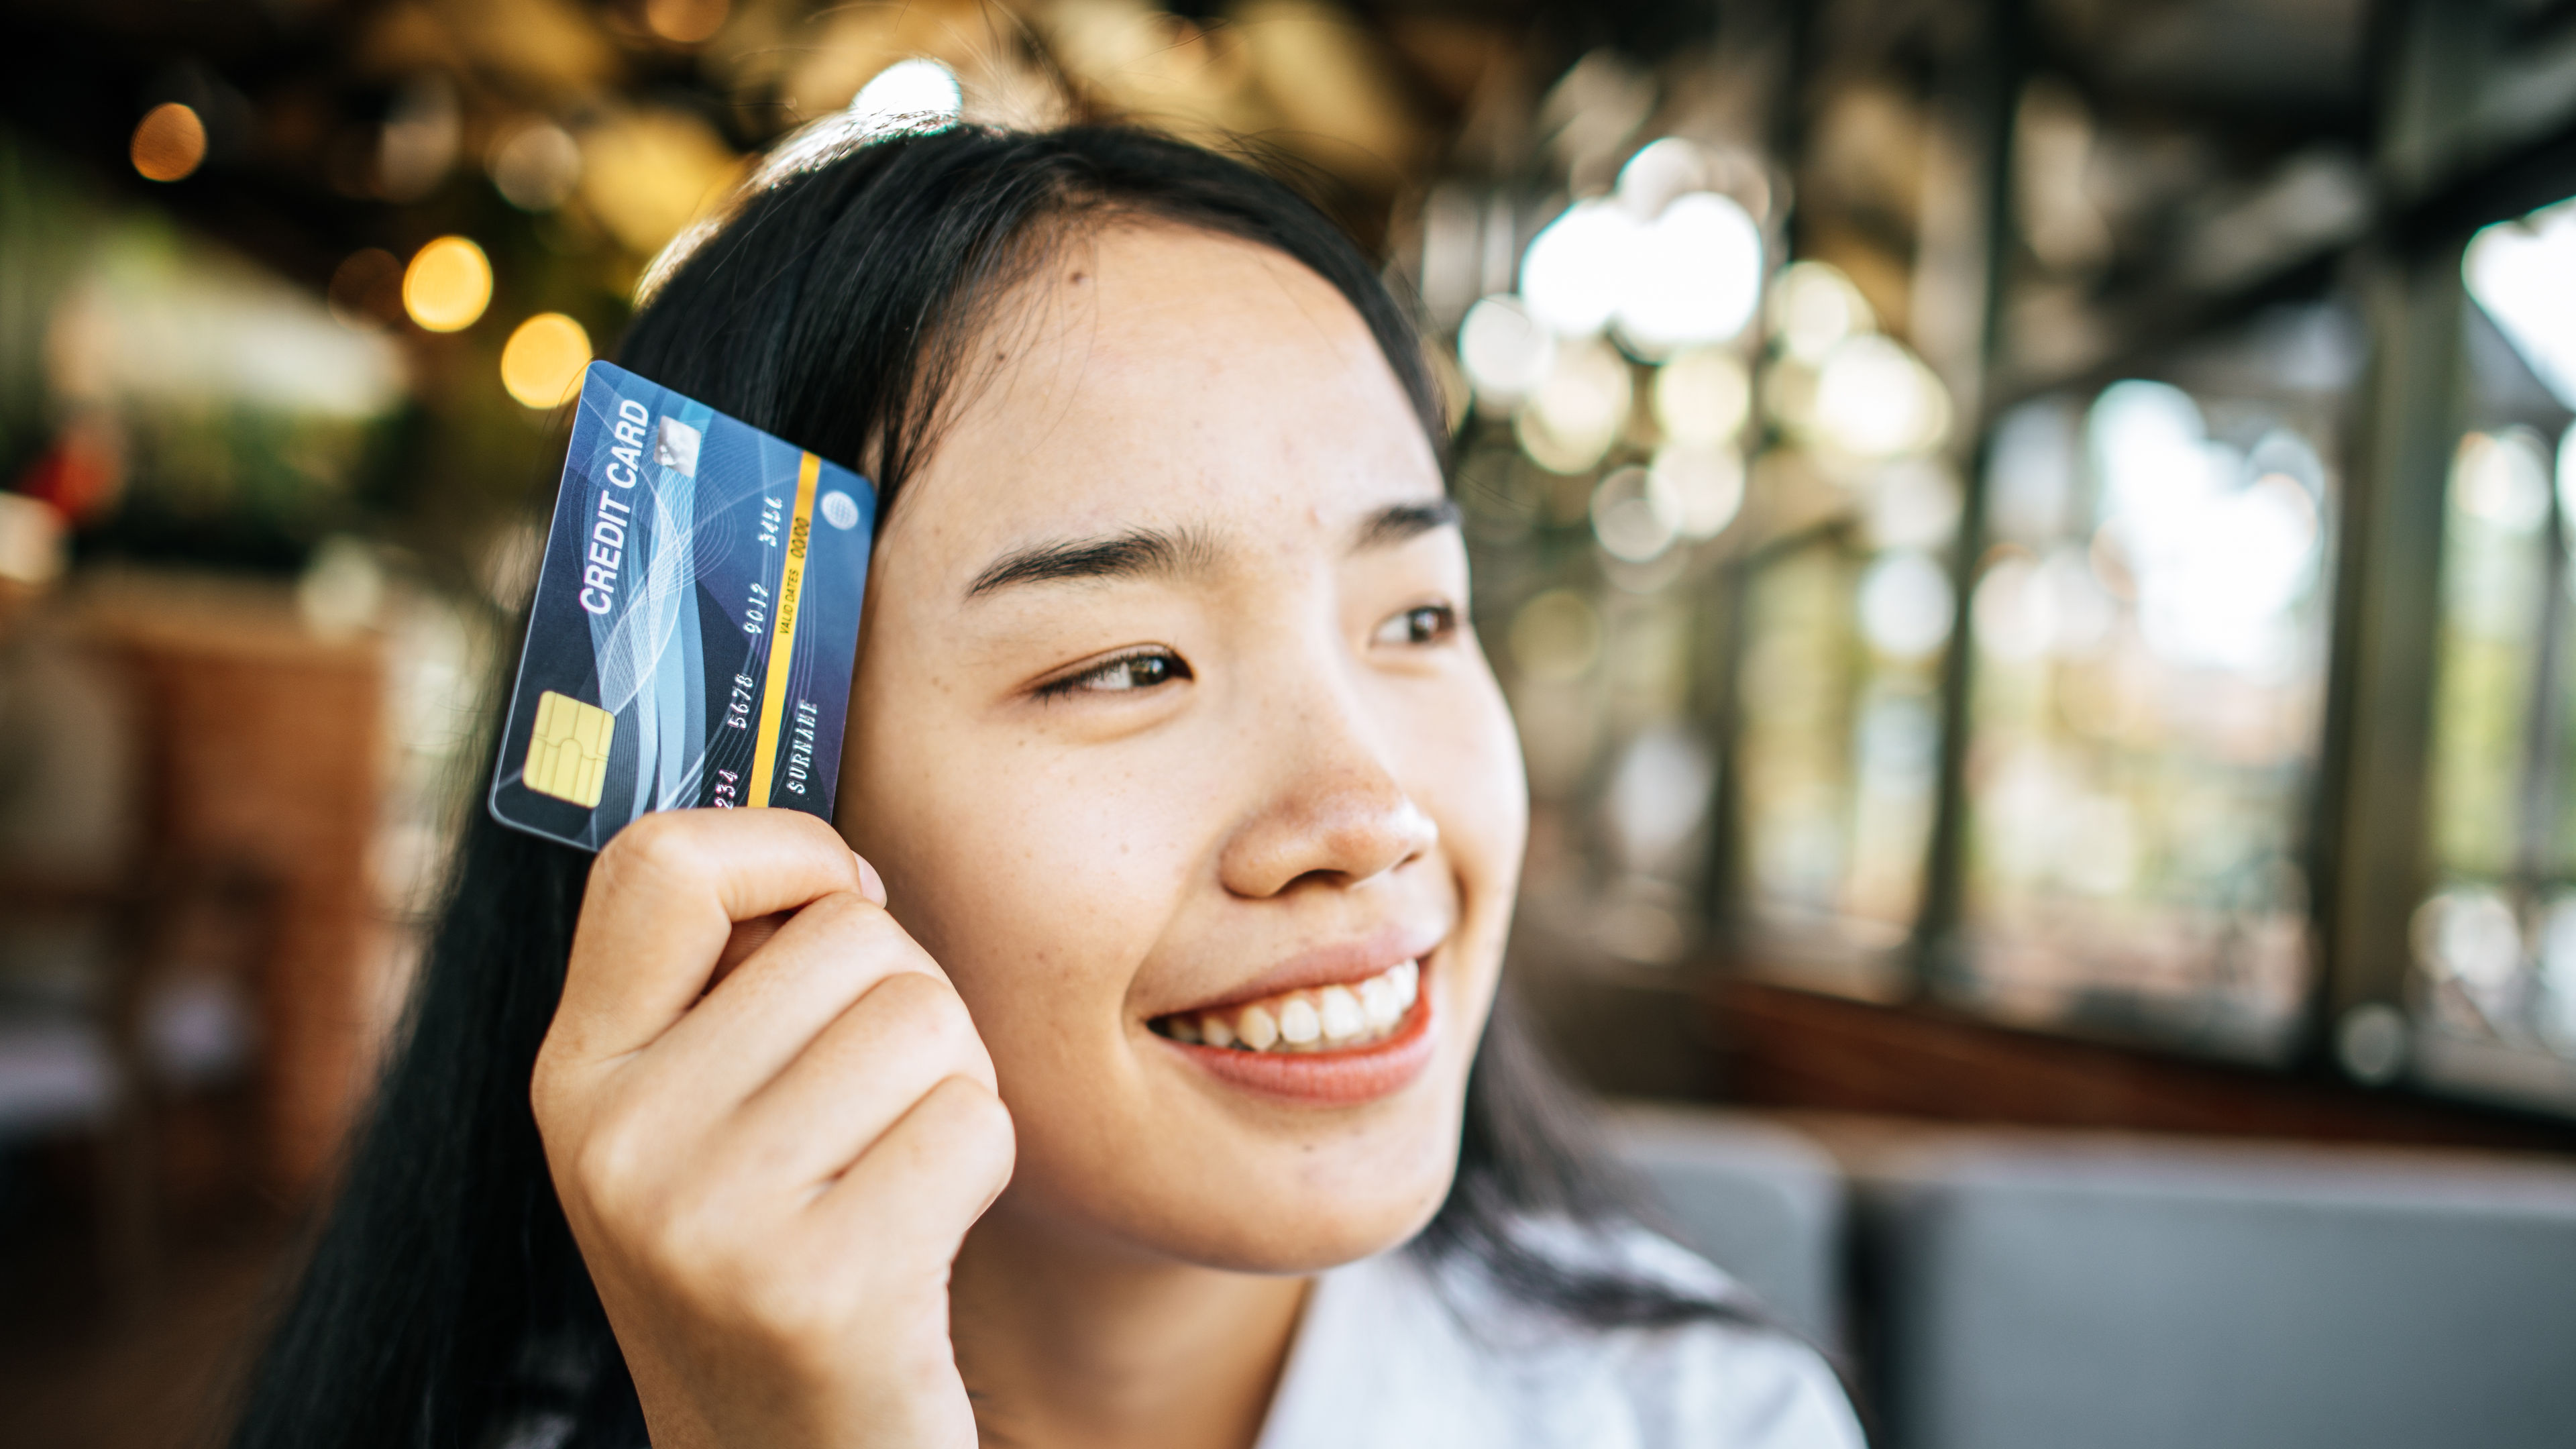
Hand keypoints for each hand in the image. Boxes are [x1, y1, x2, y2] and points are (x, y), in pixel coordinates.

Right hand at [532, 808, 1014, 1448]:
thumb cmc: (781, 1266)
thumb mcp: (701, 1128)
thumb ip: (726, 990)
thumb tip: (831, 854)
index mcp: (575, 1079)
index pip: (660, 862)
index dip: (784, 848)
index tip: (836, 904)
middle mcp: (617, 1142)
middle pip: (848, 934)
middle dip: (906, 1003)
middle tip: (870, 1115)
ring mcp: (708, 1219)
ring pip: (926, 1018)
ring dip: (950, 1089)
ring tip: (891, 1178)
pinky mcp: (820, 1288)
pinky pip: (973, 1123)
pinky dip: (978, 1169)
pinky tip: (920, 1242)